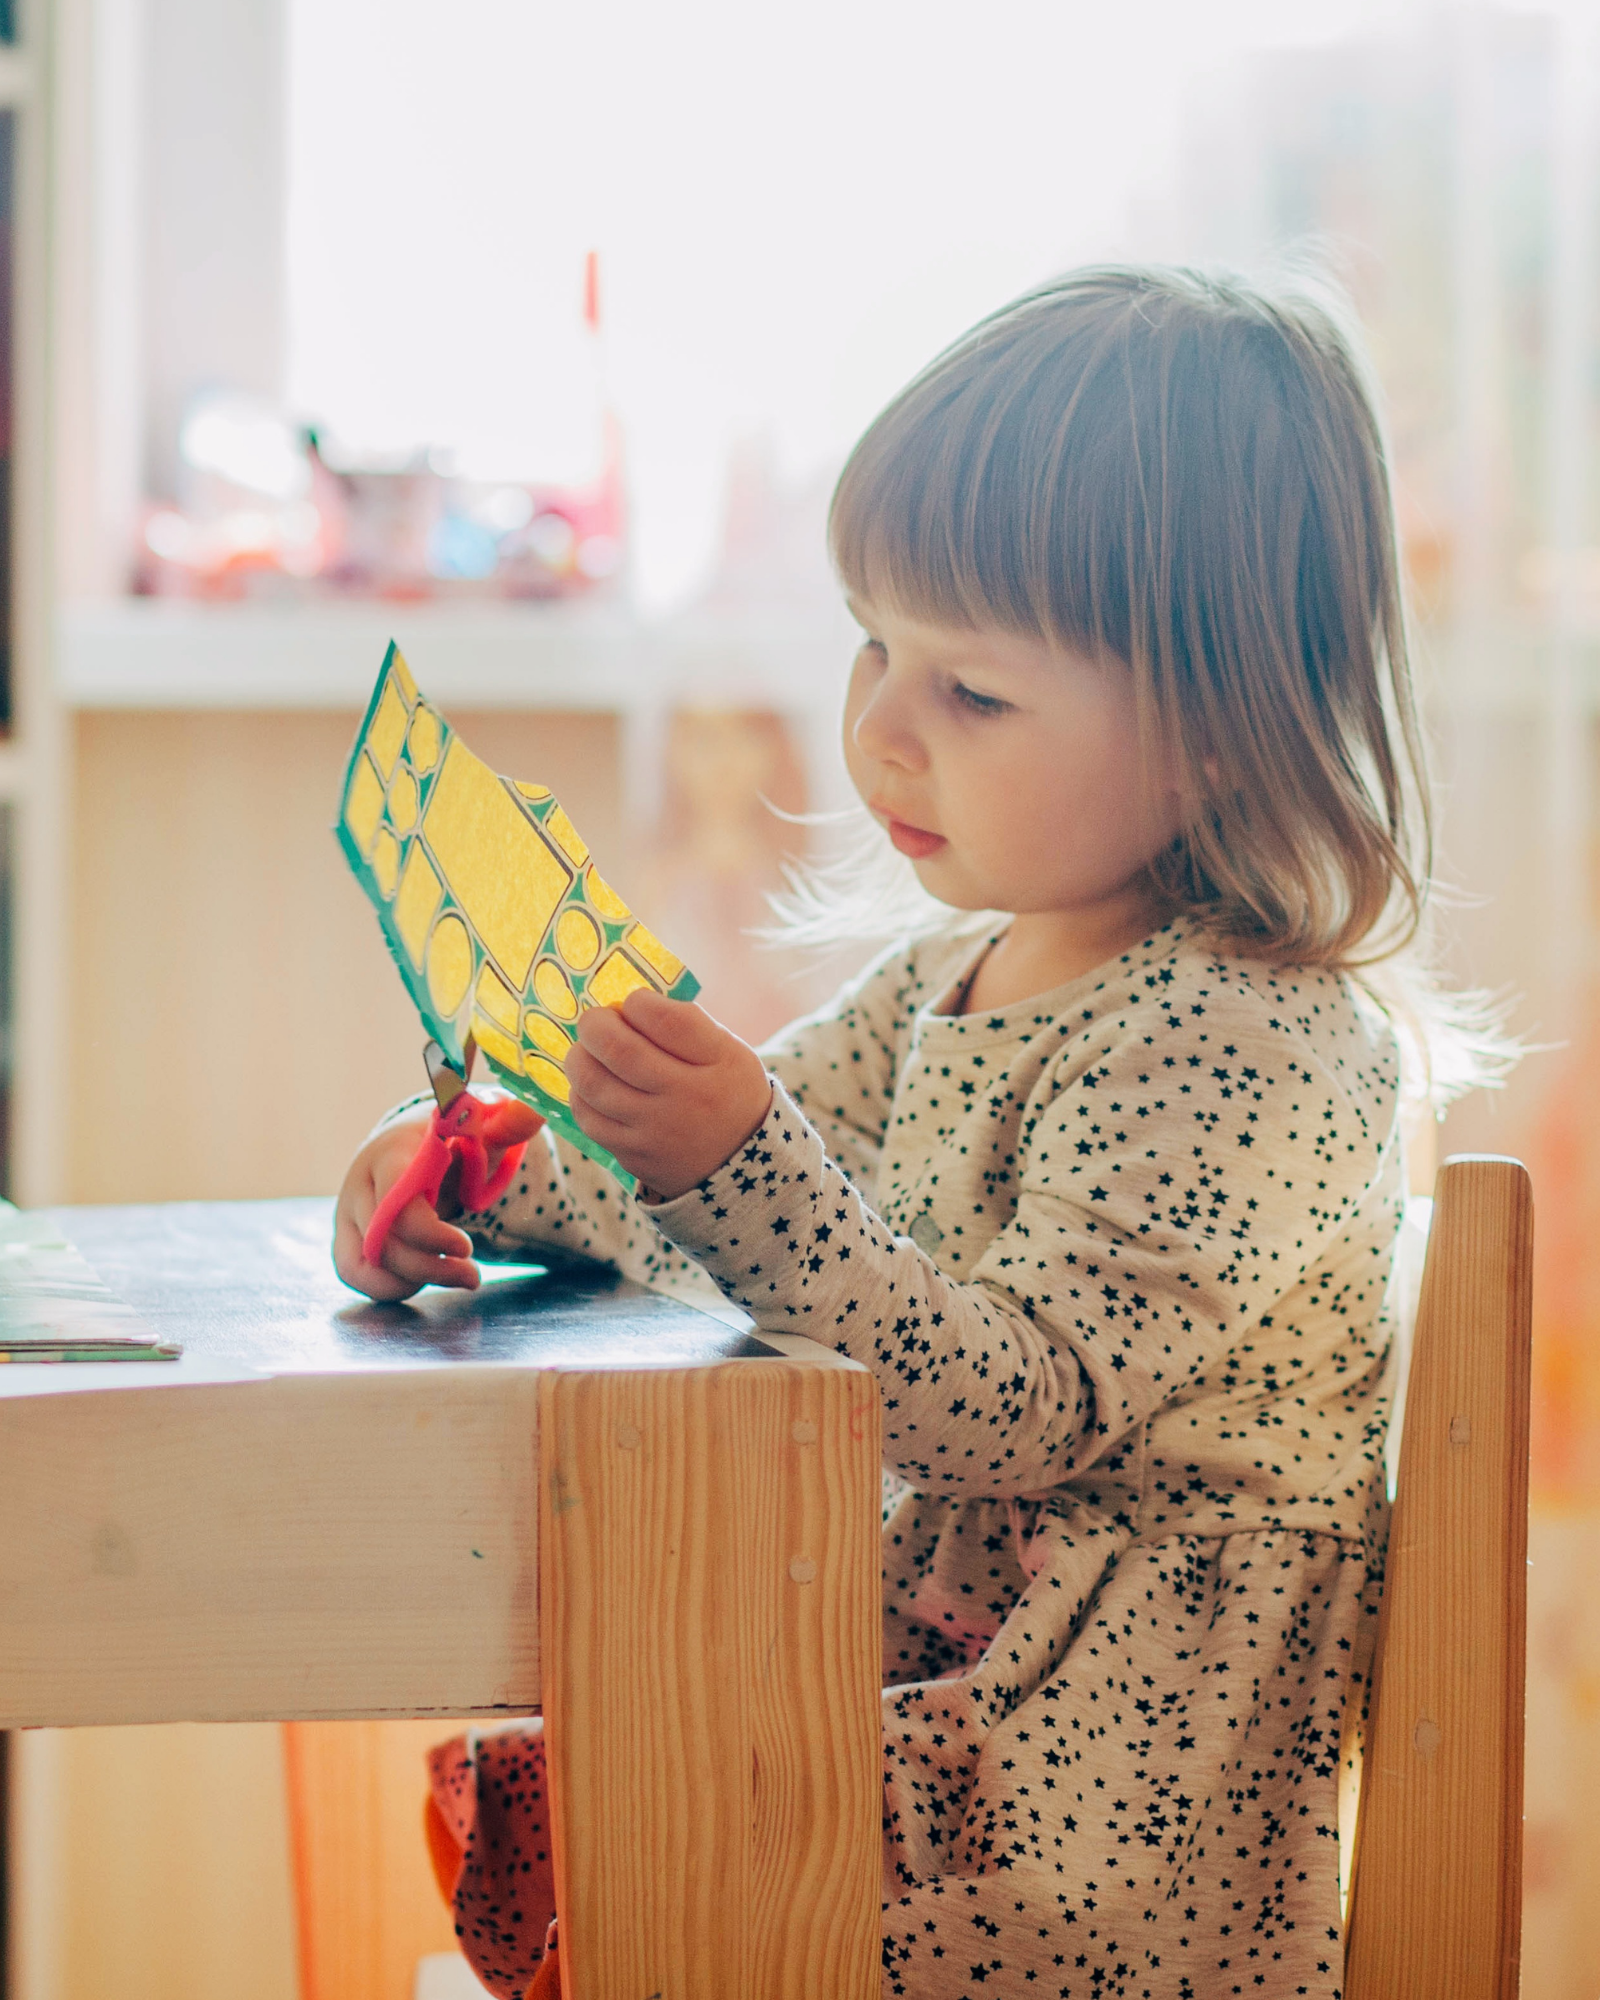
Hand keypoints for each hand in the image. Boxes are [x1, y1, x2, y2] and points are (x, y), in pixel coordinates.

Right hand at [332, 1096, 543, 1300]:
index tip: (466, 1247)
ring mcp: (348, 1210)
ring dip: (413, 1281)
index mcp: (392, 1153)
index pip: (396, 1201)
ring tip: (454, 1275)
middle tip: (473, 1275)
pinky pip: (353, 1272)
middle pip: (383, 1240)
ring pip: (366, 1262)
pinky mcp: (347, 1235)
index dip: (429, 1234)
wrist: (416, 1146)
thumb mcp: (479, 1129)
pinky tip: (423, 1282)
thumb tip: (532, 1113)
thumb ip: (505, 1126)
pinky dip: (388, 1287)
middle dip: (431, 1267)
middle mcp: (361, 1182)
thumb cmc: (452, 1138)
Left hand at [568, 990, 771, 1201]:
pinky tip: (592, 1084)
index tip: (635, 1002)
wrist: (740, 1160)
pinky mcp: (633, 1155)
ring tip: (588, 1050)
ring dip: (580, 1056)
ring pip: (593, 1084)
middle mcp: (687, 1099)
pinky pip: (588, 1118)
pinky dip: (580, 1093)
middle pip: (621, 1052)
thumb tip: (626, 1004)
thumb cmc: (726, 1089)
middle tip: (596, 1020)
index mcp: (718, 1063)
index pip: (668, 1022)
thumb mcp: (728, 1050)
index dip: (639, 1003)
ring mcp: (656, 1131)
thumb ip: (685, 1023)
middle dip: (596, 1024)